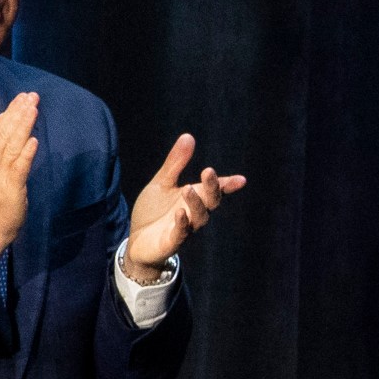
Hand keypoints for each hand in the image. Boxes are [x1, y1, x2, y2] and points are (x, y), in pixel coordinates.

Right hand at [0, 92, 38, 269]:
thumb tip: (13, 131)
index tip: (22, 97)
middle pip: (6, 132)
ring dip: (24, 125)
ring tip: (33, 109)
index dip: (12, 111)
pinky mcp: (10, 187)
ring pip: (13, 144)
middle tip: (32, 96)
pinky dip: (26, 153)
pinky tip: (33, 140)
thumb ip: (2, 152)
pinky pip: (19, 167)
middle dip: (20, 112)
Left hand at [124, 134, 245, 281]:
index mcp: (194, 197)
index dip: (228, 185)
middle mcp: (194, 213)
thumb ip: (175, 163)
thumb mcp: (162, 183)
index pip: (215, 190)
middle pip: (210, 201)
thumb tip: (188, 136)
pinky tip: (179, 212)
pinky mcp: (171, 242)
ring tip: (188, 189)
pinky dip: (182, 223)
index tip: (241, 180)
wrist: (137, 241)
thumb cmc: (154, 211)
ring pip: (198, 217)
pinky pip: (180, 233)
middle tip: (208, 171)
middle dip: (211, 188)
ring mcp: (185, 228)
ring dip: (195, 203)